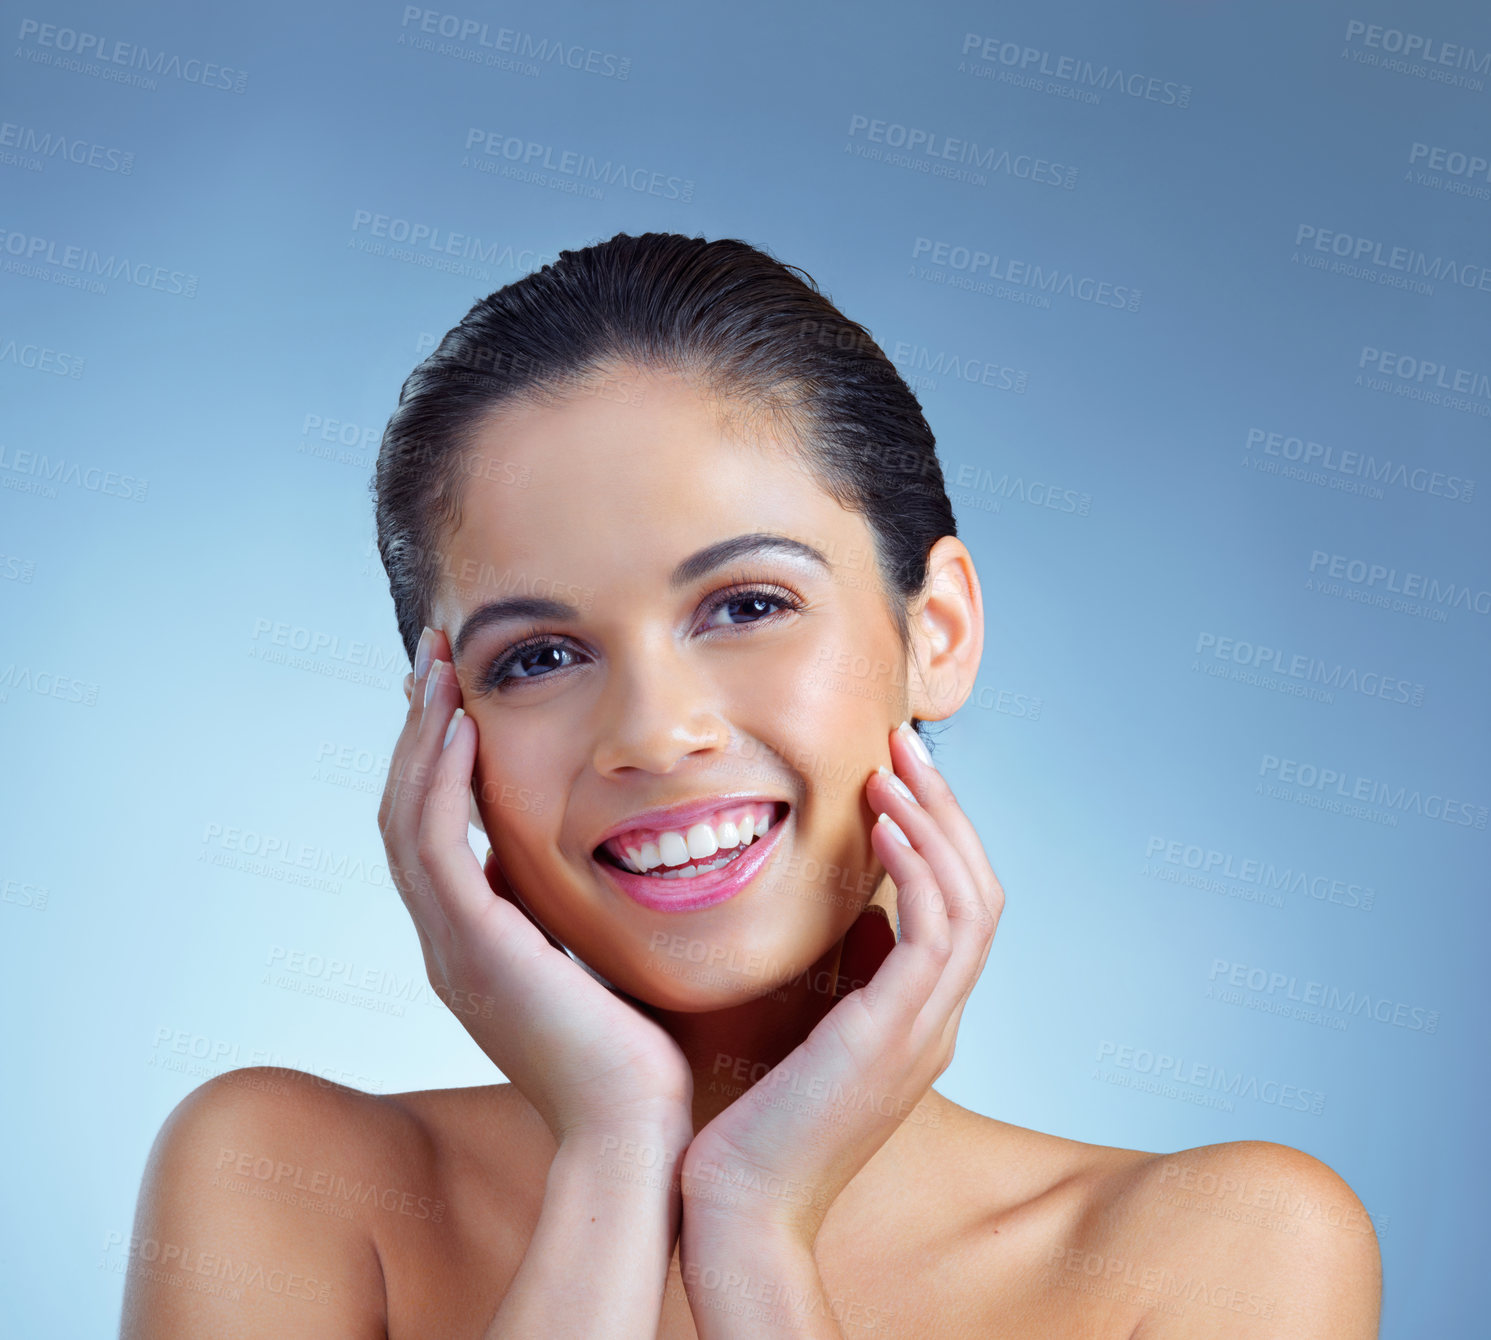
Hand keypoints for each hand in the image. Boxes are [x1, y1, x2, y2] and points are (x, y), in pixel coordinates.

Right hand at [378, 626, 694, 1148]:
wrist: (632, 1131)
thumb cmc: (633, 1056)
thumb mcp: (592, 962)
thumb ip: (567, 915)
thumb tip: (573, 865)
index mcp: (472, 944)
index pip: (434, 831)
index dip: (437, 758)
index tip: (457, 694)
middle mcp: (447, 941)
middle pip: (405, 811)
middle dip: (418, 728)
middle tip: (433, 656)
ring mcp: (450, 945)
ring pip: (406, 817)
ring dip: (420, 735)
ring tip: (438, 667)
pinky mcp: (472, 947)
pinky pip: (435, 845)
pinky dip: (441, 779)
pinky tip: (461, 726)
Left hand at [679, 721, 1002, 1247]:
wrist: (737, 1204)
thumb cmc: (750, 1117)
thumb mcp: (804, 1026)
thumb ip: (840, 973)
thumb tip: (858, 917)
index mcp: (917, 1019)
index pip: (957, 907)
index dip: (936, 834)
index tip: (892, 774)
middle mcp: (936, 1020)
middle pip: (980, 890)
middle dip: (947, 809)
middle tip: (905, 744)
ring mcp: (927, 1029)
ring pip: (973, 899)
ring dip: (937, 821)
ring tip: (894, 764)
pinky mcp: (898, 1033)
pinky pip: (936, 929)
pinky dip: (919, 866)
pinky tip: (881, 822)